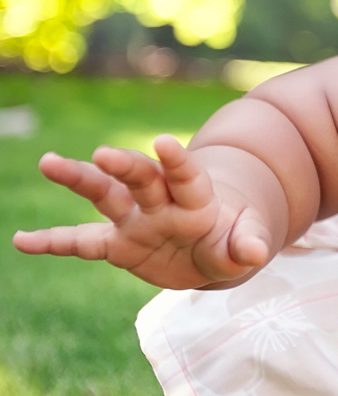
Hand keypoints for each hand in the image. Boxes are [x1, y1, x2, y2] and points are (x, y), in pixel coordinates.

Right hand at [13, 135, 272, 288]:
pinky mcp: (118, 245)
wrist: (212, 249)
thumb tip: (256, 252)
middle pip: (142, 179)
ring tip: (49, 162)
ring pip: (106, 196)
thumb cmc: (232, 238)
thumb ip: (249, 243)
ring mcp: (136, 221)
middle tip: (102, 155)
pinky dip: (54, 243)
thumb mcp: (246, 243)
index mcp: (198, 199)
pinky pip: (82, 243)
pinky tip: (22, 240)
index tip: (163, 142)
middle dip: (125, 166)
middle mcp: (162, 203)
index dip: (177, 161)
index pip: (187, 176)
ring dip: (80, 179)